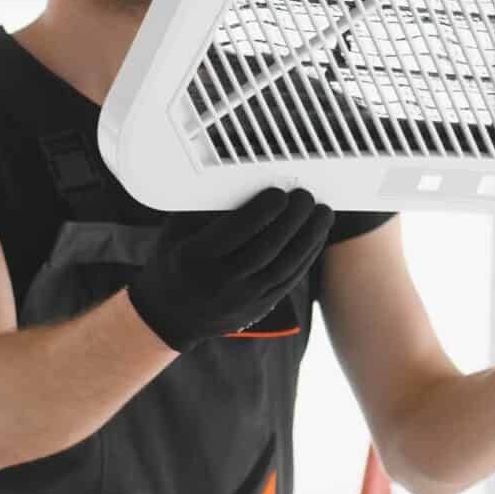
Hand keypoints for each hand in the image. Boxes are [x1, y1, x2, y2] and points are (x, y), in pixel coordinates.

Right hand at [128, 187, 333, 352]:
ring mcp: (243, 299)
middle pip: (266, 249)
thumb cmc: (175, 262)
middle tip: (305, 195)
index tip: (278, 192)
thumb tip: (240, 177)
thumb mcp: (175, 233)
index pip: (235, 233)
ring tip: (322, 212)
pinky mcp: (260, 307)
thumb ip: (203, 207)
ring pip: (284, 267)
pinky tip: (317, 235)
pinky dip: (308, 256)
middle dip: (292, 219)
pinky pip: (290, 280)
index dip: (261, 211)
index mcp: (196, 259)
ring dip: (309, 237)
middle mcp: (221, 282)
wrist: (172, 316)